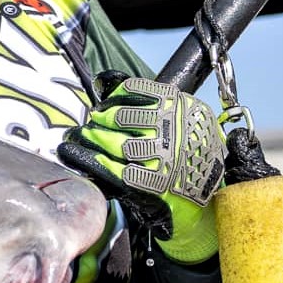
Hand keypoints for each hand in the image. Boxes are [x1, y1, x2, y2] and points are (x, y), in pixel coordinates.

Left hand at [59, 72, 224, 261]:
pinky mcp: (150, 183)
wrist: (207, 199)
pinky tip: (75, 156)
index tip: (102, 104)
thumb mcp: (182, 118)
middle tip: (88, 123)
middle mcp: (171, 130)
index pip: (136, 91)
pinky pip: (112, 169)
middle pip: (120, 118)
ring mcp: (162, 158)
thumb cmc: (189, 154)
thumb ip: (150, 100)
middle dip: (99, 119)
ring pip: (115, 142)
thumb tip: (104, 83)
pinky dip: (90, 161)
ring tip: (75, 139)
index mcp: (179, 108)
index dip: (113, 98)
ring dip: (89, 139)